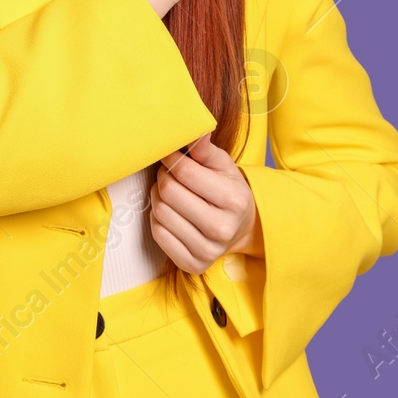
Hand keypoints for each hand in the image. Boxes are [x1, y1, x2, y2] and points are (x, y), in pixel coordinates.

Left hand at [150, 134, 259, 274]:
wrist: (240, 228)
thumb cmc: (228, 191)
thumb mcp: (223, 166)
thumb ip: (205, 149)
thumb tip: (195, 133)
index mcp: (234, 199)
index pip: (185, 172)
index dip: (171, 159)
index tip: (168, 154)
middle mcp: (222, 229)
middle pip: (169, 193)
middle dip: (163, 177)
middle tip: (168, 173)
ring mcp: (208, 250)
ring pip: (160, 213)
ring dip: (158, 197)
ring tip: (169, 192)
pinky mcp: (193, 264)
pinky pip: (159, 234)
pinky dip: (158, 219)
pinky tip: (170, 212)